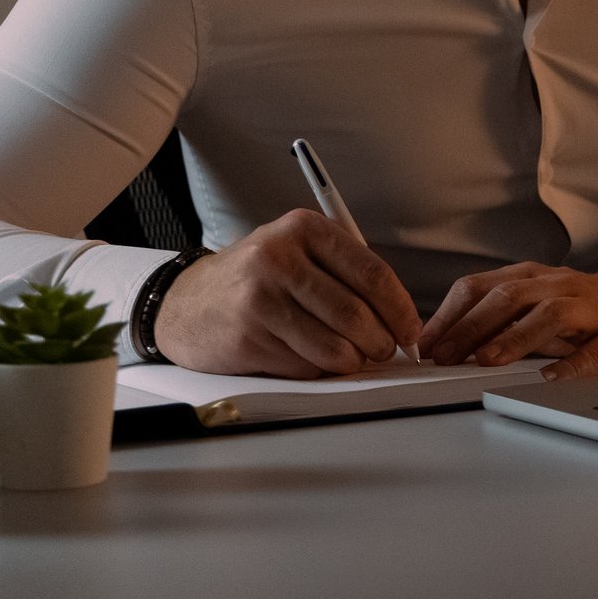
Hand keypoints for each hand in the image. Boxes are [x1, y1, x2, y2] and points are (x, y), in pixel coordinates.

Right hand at [153, 209, 421, 376]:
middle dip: (380, 342)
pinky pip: (305, 366)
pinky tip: (306, 356)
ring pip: (335, 347)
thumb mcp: (297, 252)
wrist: (186, 302)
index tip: (410, 330)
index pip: (372, 273)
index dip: (400, 309)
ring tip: (350, 356)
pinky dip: (318, 369)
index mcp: (303, 229)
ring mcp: (261, 299)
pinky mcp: (248, 337)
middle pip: (356, 314)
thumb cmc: (256, 278)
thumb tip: (399, 316)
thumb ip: (345, 272)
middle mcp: (280, 259)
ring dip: (352, 361)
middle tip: (383, 350)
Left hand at [419, 262, 597, 376]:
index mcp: (533, 278)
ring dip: (514, 337)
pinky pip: (595, 350)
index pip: (480, 287)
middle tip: (444, 357)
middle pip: (508, 298)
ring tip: (488, 360)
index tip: (425, 344)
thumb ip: (500, 315)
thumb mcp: (539, 300)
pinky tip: (552, 377)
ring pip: (549, 315)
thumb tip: (447, 343)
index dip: (449, 315)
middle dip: (470, 328)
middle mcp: (558, 287)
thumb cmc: (589, 306)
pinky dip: (572, 364)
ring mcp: (591, 309)